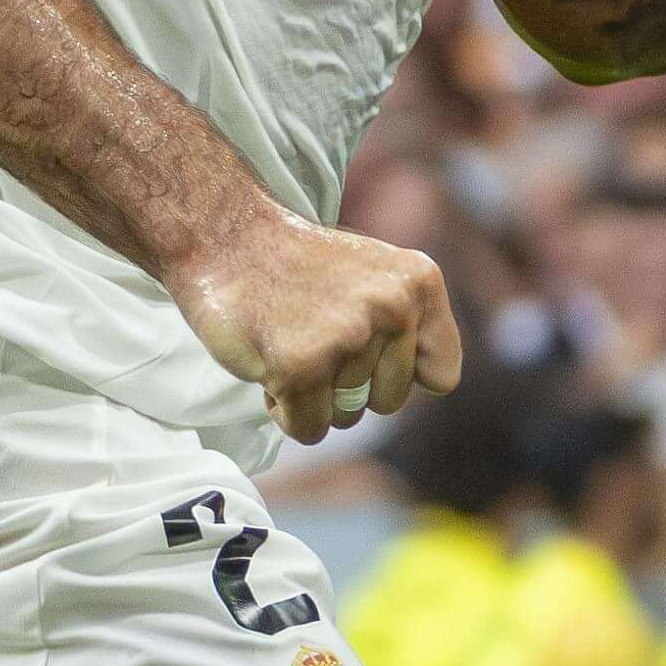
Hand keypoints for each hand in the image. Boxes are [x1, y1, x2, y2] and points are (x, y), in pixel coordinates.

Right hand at [163, 211, 460, 443]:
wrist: (224, 236)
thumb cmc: (297, 266)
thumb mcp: (378, 275)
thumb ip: (411, 322)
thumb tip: (434, 383)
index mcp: (419, 283)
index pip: (441, 375)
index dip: (397, 374)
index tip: (364, 348)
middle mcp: (393, 308)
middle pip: (389, 402)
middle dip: (349, 388)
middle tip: (314, 340)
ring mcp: (348, 337)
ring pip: (347, 418)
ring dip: (314, 397)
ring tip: (291, 343)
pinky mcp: (301, 367)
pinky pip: (310, 429)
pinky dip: (286, 412)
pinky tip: (271, 364)